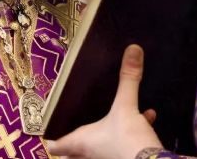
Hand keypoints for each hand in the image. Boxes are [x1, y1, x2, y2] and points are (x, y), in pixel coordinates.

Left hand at [46, 44, 162, 158]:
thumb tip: (133, 49)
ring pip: (97, 152)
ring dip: (103, 137)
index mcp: (81, 141)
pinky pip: (123, 148)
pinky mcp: (124, 158)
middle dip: (73, 145)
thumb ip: (128, 79)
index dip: (52, 139)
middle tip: (75, 131)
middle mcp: (90, 155)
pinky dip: (130, 136)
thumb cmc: (127, 138)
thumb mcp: (125, 105)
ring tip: (110, 122)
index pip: (56, 146)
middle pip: (71, 156)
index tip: (49, 132)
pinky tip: (147, 118)